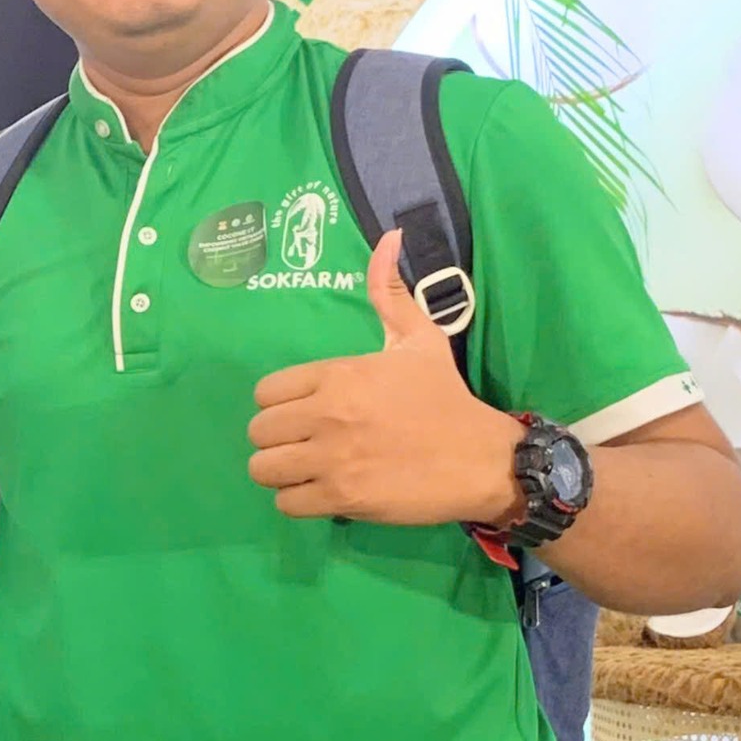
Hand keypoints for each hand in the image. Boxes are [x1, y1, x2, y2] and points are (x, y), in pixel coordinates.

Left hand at [248, 229, 524, 526]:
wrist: (482, 458)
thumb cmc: (446, 398)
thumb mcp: (420, 338)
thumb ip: (390, 292)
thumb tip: (389, 237)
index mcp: (338, 374)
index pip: (265, 392)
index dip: (278, 405)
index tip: (302, 413)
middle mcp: (327, 413)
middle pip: (257, 432)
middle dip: (276, 440)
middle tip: (302, 445)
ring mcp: (332, 458)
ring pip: (263, 469)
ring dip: (280, 472)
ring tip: (305, 471)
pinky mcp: (342, 496)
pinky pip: (286, 503)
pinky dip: (298, 501)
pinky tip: (320, 493)